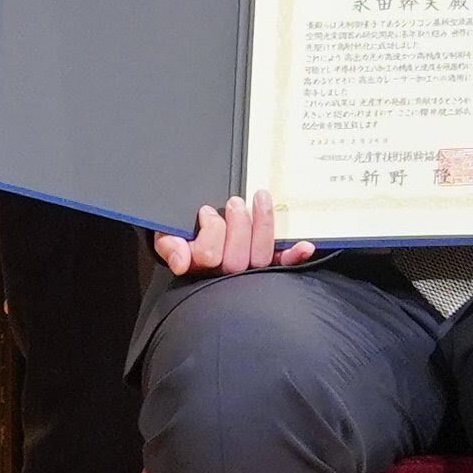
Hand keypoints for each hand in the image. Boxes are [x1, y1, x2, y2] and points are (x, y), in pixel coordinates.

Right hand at [155, 193, 313, 277]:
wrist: (192, 239)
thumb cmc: (181, 236)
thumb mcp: (167, 236)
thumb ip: (169, 244)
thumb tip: (180, 261)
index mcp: (199, 266)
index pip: (208, 256)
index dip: (210, 231)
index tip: (206, 211)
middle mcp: (226, 274)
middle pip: (237, 258)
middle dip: (238, 224)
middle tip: (234, 202)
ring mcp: (249, 271)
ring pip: (261, 256)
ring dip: (264, 224)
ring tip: (260, 198)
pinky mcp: (269, 265)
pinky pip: (283, 265)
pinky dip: (294, 256)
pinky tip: (305, 245)